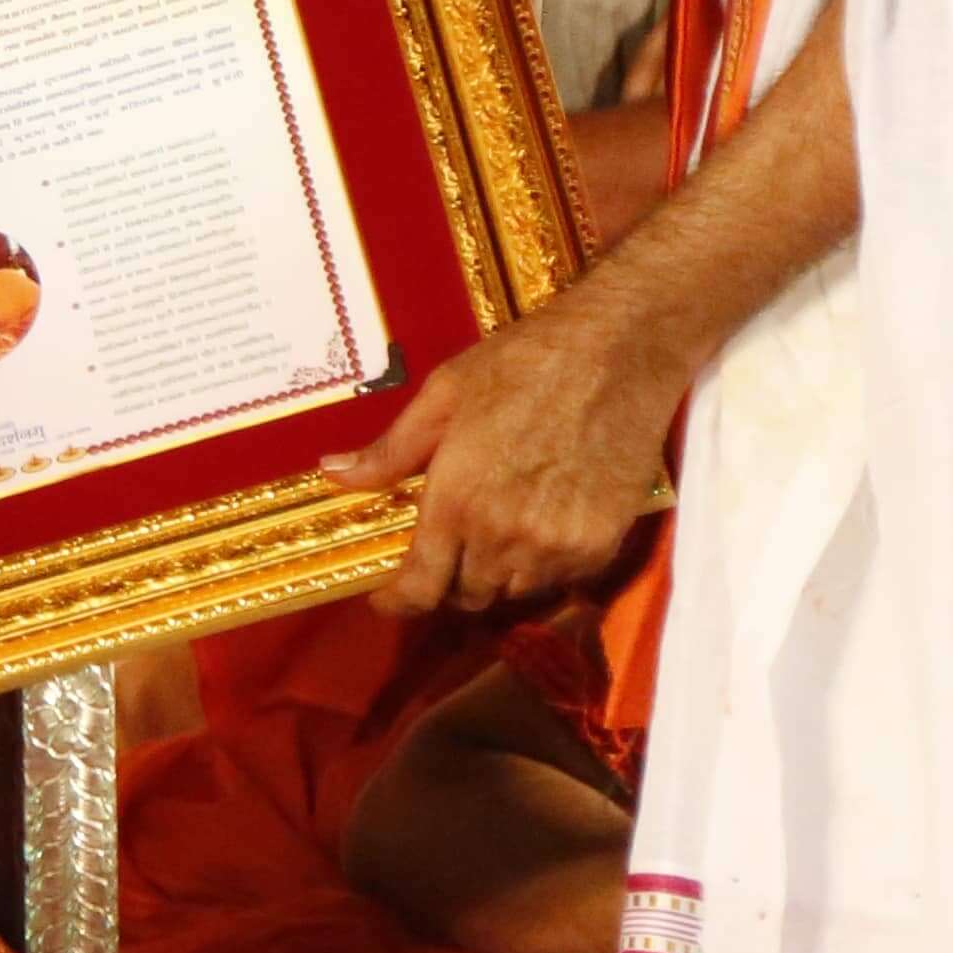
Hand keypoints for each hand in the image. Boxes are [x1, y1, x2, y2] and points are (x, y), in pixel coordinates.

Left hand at [332, 279, 687, 618]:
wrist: (619, 350)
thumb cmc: (524, 362)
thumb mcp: (443, 395)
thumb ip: (389, 451)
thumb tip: (332, 474)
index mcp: (457, 501)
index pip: (421, 586)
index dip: (398, 601)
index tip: (387, 597)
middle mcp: (506, 536)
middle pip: (468, 595)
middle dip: (448, 580)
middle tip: (446, 547)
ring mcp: (558, 545)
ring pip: (514, 591)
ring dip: (496, 575)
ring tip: (494, 533)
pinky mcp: (602, 544)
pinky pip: (561, 580)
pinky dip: (543, 566)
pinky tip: (539, 526)